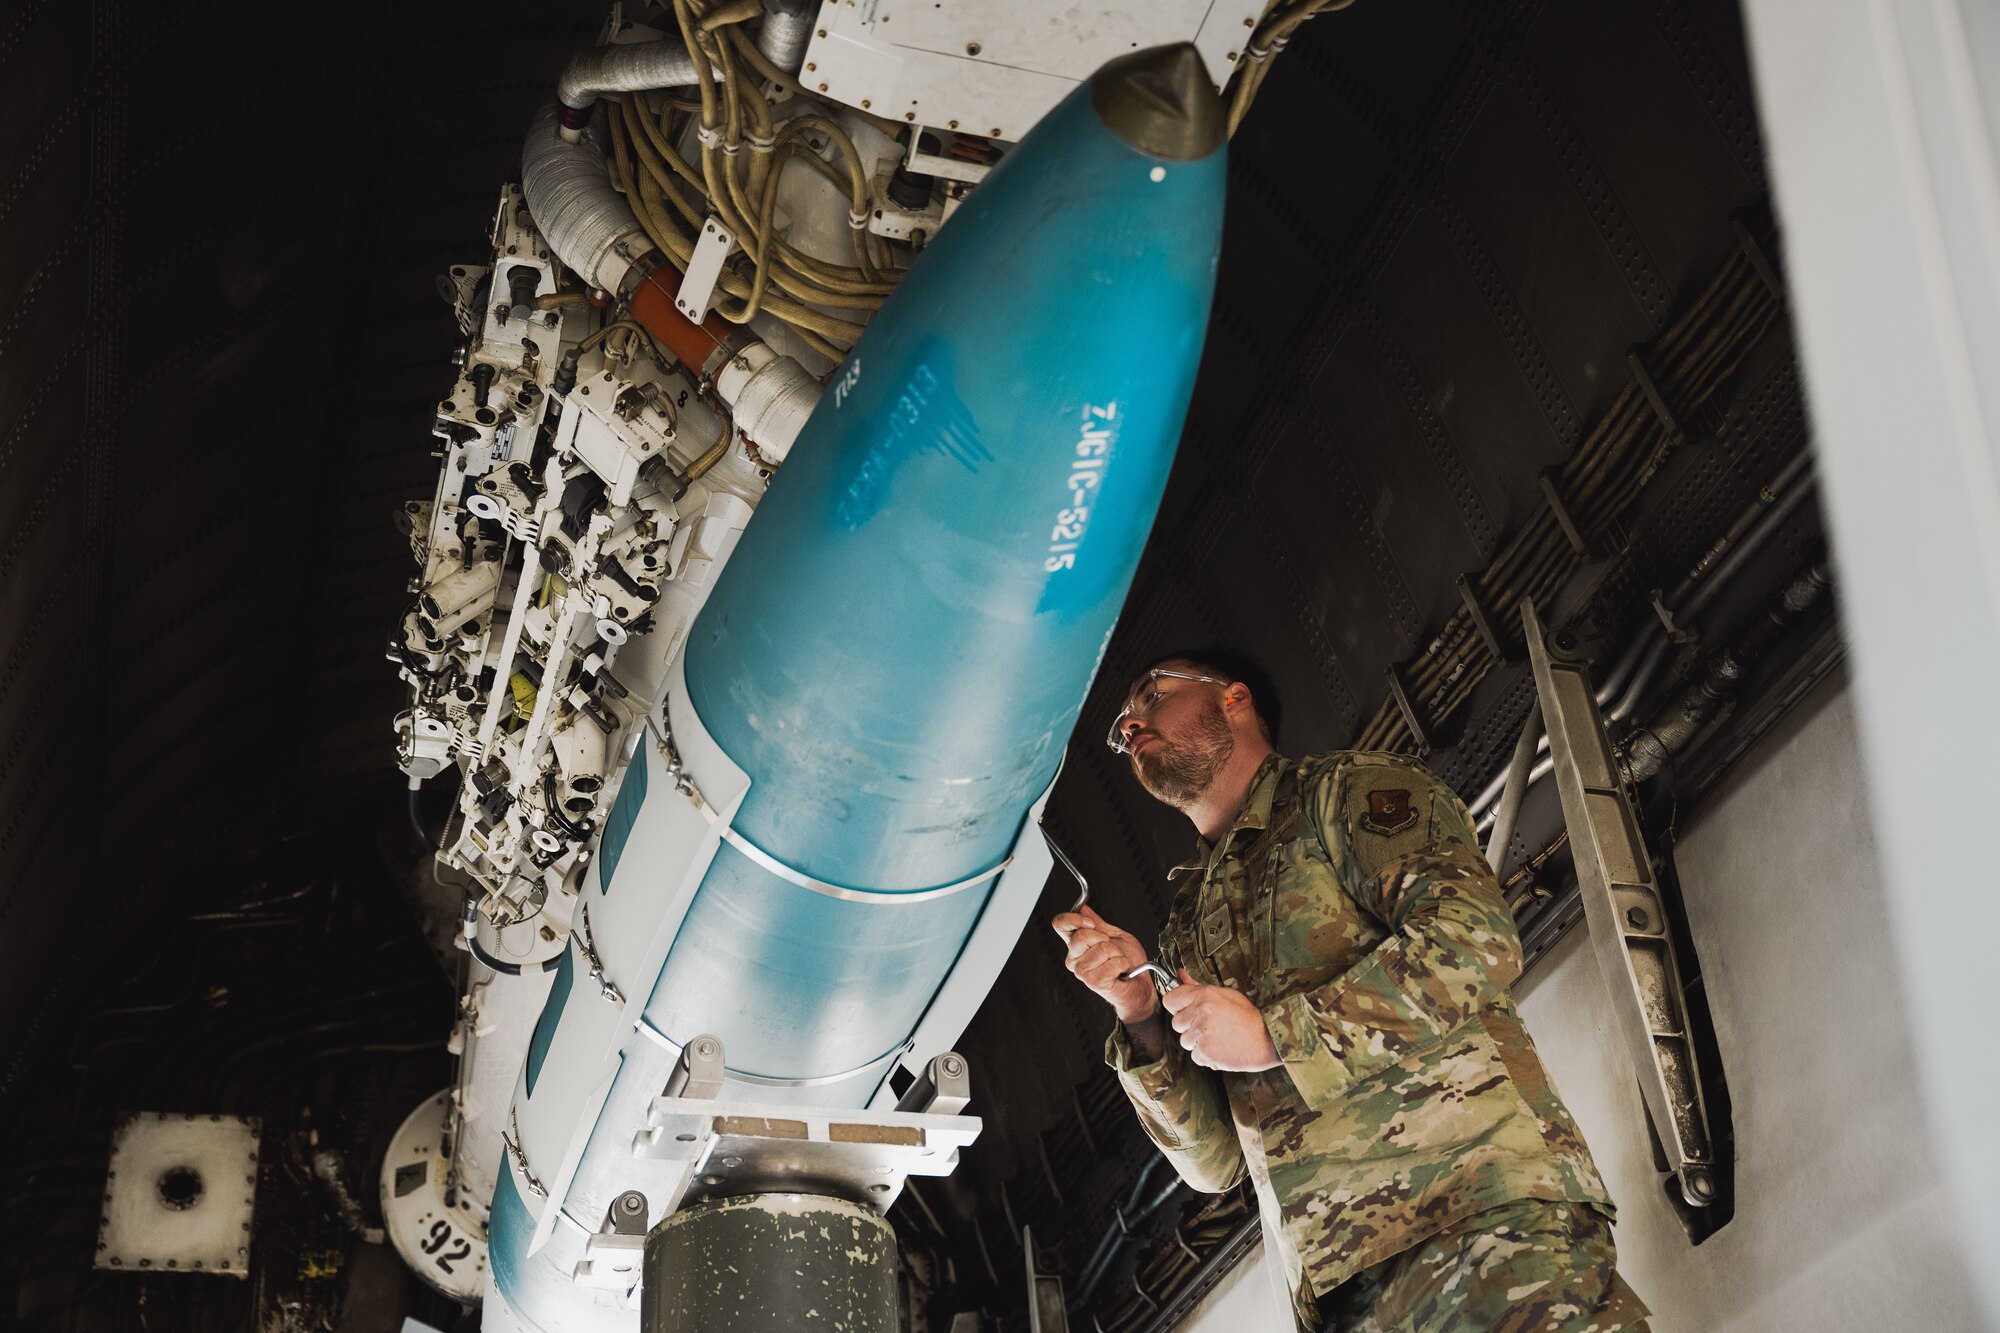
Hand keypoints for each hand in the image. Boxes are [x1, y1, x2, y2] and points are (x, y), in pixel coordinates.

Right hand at [1052, 905, 1158, 1025]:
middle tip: (1112, 949)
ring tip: (1118, 960)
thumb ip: (1098, 923)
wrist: (1138, 983)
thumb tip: (1082, 907)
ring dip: (1117, 953)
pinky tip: (1122, 969)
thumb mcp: (1114, 935)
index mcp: (1075, 944)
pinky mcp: (1094, 982)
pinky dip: (1123, 963)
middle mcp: (1074, 958)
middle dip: (1105, 938)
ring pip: (1102, 948)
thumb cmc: (1127, 961)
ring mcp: (1082, 971)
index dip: (1074, 918)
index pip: (1060, 924)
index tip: (1091, 923)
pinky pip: (1112, 963)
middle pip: (1082, 936)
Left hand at [1161, 969, 1280, 1071]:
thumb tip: (1180, 975)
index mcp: (1205, 995)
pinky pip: (1195, 1056)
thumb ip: (1198, 987)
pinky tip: (1220, 1048)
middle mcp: (1200, 1013)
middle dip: (1189, 1026)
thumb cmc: (1248, 1017)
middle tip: (1208, 1026)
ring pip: (1185, 1041)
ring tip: (1217, 1037)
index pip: (1170, 999)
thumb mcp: (1226, 994)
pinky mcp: (1205, 1053)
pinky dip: (1205, 1055)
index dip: (1176, 1006)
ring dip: (1197, 1042)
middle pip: (1176, 1023)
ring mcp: (1202, 1034)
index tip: (1184, 1010)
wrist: (1267, 1040)